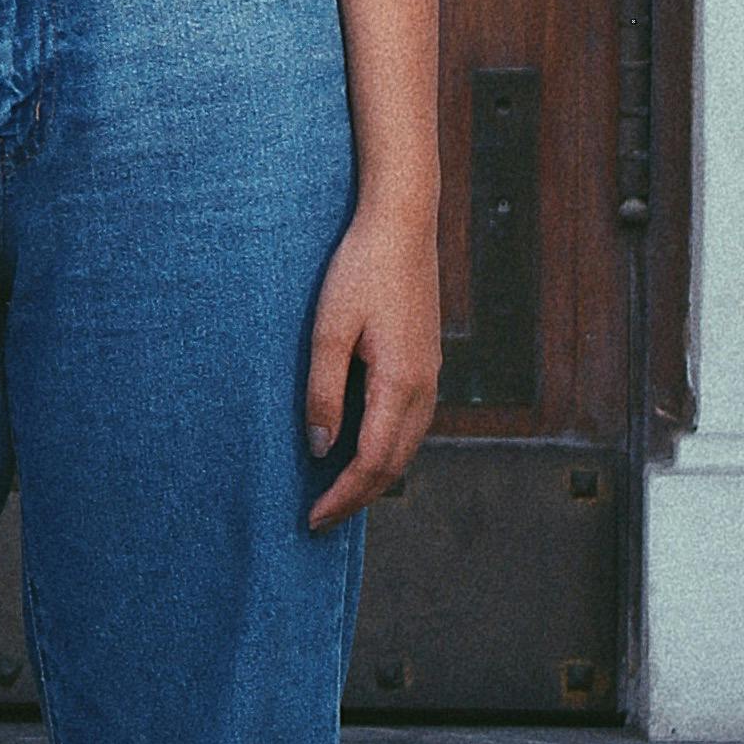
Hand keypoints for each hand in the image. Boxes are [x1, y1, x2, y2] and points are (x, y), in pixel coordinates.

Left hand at [303, 202, 438, 531]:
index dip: (343, 497)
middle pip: (395, 464)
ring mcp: (431, 375)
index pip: (371, 462)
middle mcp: (424, 388)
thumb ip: (324, 392)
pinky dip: (388, 450)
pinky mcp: (427, 362)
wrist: (403, 224)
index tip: (313, 519)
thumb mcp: (328, 329)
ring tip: (339, 493)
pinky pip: (411, 424)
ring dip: (375, 476)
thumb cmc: (360, 269)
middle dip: (359, 497)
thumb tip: (321, 449)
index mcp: (400, 384)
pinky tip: (363, 448)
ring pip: (407, 447)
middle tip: (321, 518)